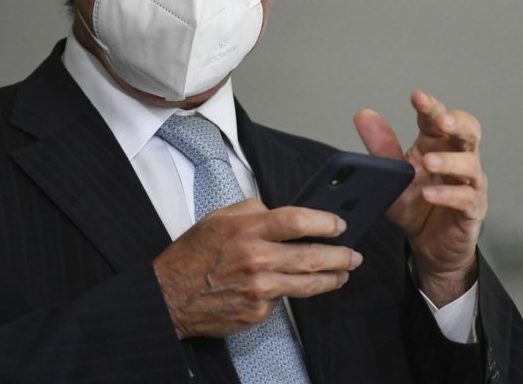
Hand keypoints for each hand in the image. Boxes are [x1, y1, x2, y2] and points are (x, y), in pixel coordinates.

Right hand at [153, 199, 361, 338]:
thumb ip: (254, 211)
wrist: (169, 296)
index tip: (339, 224)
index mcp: (247, 230)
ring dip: (331, 278)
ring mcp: (259, 289)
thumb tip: (283, 214)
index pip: (297, 220)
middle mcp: (256, 259)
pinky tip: (293, 286)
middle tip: (353, 254)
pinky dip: (290, 291)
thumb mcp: (219, 218)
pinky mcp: (258, 312)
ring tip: (343, 273)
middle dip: (339, 255)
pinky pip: (283, 299)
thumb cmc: (193, 254)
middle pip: (311, 256)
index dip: (324, 221)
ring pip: (307, 284)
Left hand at [354, 91, 486, 306]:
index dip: (431, 106)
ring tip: (428, 162)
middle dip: (457, 122)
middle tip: (440, 121)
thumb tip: (364, 114)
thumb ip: (381, 147)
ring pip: (470, 164)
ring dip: (450, 161)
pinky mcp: (472, 210)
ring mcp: (469, 184)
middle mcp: (458, 159)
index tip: (417, 97)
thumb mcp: (392, 176)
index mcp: (438, 145)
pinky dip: (448, 195)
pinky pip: (466, 199)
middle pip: (469, 131)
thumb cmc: (415, 205)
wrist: (428, 244)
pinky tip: (430, 194)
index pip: (439, 118)